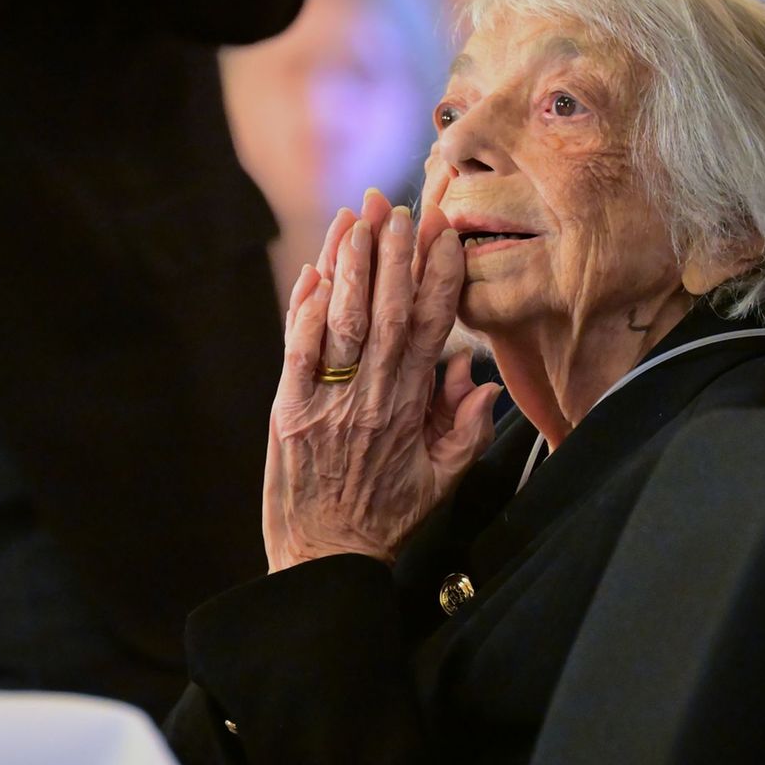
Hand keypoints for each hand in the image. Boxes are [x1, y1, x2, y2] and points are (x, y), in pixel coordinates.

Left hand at [264, 188, 503, 571]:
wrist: (324, 560)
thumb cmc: (383, 520)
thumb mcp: (442, 481)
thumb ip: (465, 427)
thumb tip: (476, 374)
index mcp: (411, 411)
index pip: (433, 329)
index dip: (439, 277)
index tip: (443, 234)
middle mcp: (371, 399)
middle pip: (389, 312)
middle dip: (394, 253)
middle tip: (396, 205)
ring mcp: (326, 403)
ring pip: (344, 321)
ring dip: (351, 264)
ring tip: (357, 217)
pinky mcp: (287, 411)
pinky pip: (298, 350)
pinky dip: (304, 309)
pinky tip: (313, 271)